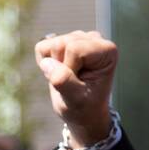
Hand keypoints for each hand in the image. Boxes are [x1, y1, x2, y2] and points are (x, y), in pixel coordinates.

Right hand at [34, 30, 116, 147]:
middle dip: (60, 66)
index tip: (79, 83)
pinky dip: (46, 62)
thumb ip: (64, 81)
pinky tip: (60, 71)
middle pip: (60, 44)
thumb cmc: (85, 107)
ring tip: (68, 78)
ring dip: (53, 65)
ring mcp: (80, 37)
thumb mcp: (76, 100)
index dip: (69, 69)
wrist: (84, 112)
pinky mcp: (65, 40)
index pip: (74, 49)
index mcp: (106, 51)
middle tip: (72, 82)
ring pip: (51, 45)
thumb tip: (46, 63)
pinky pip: (42, 47)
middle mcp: (95, 39)